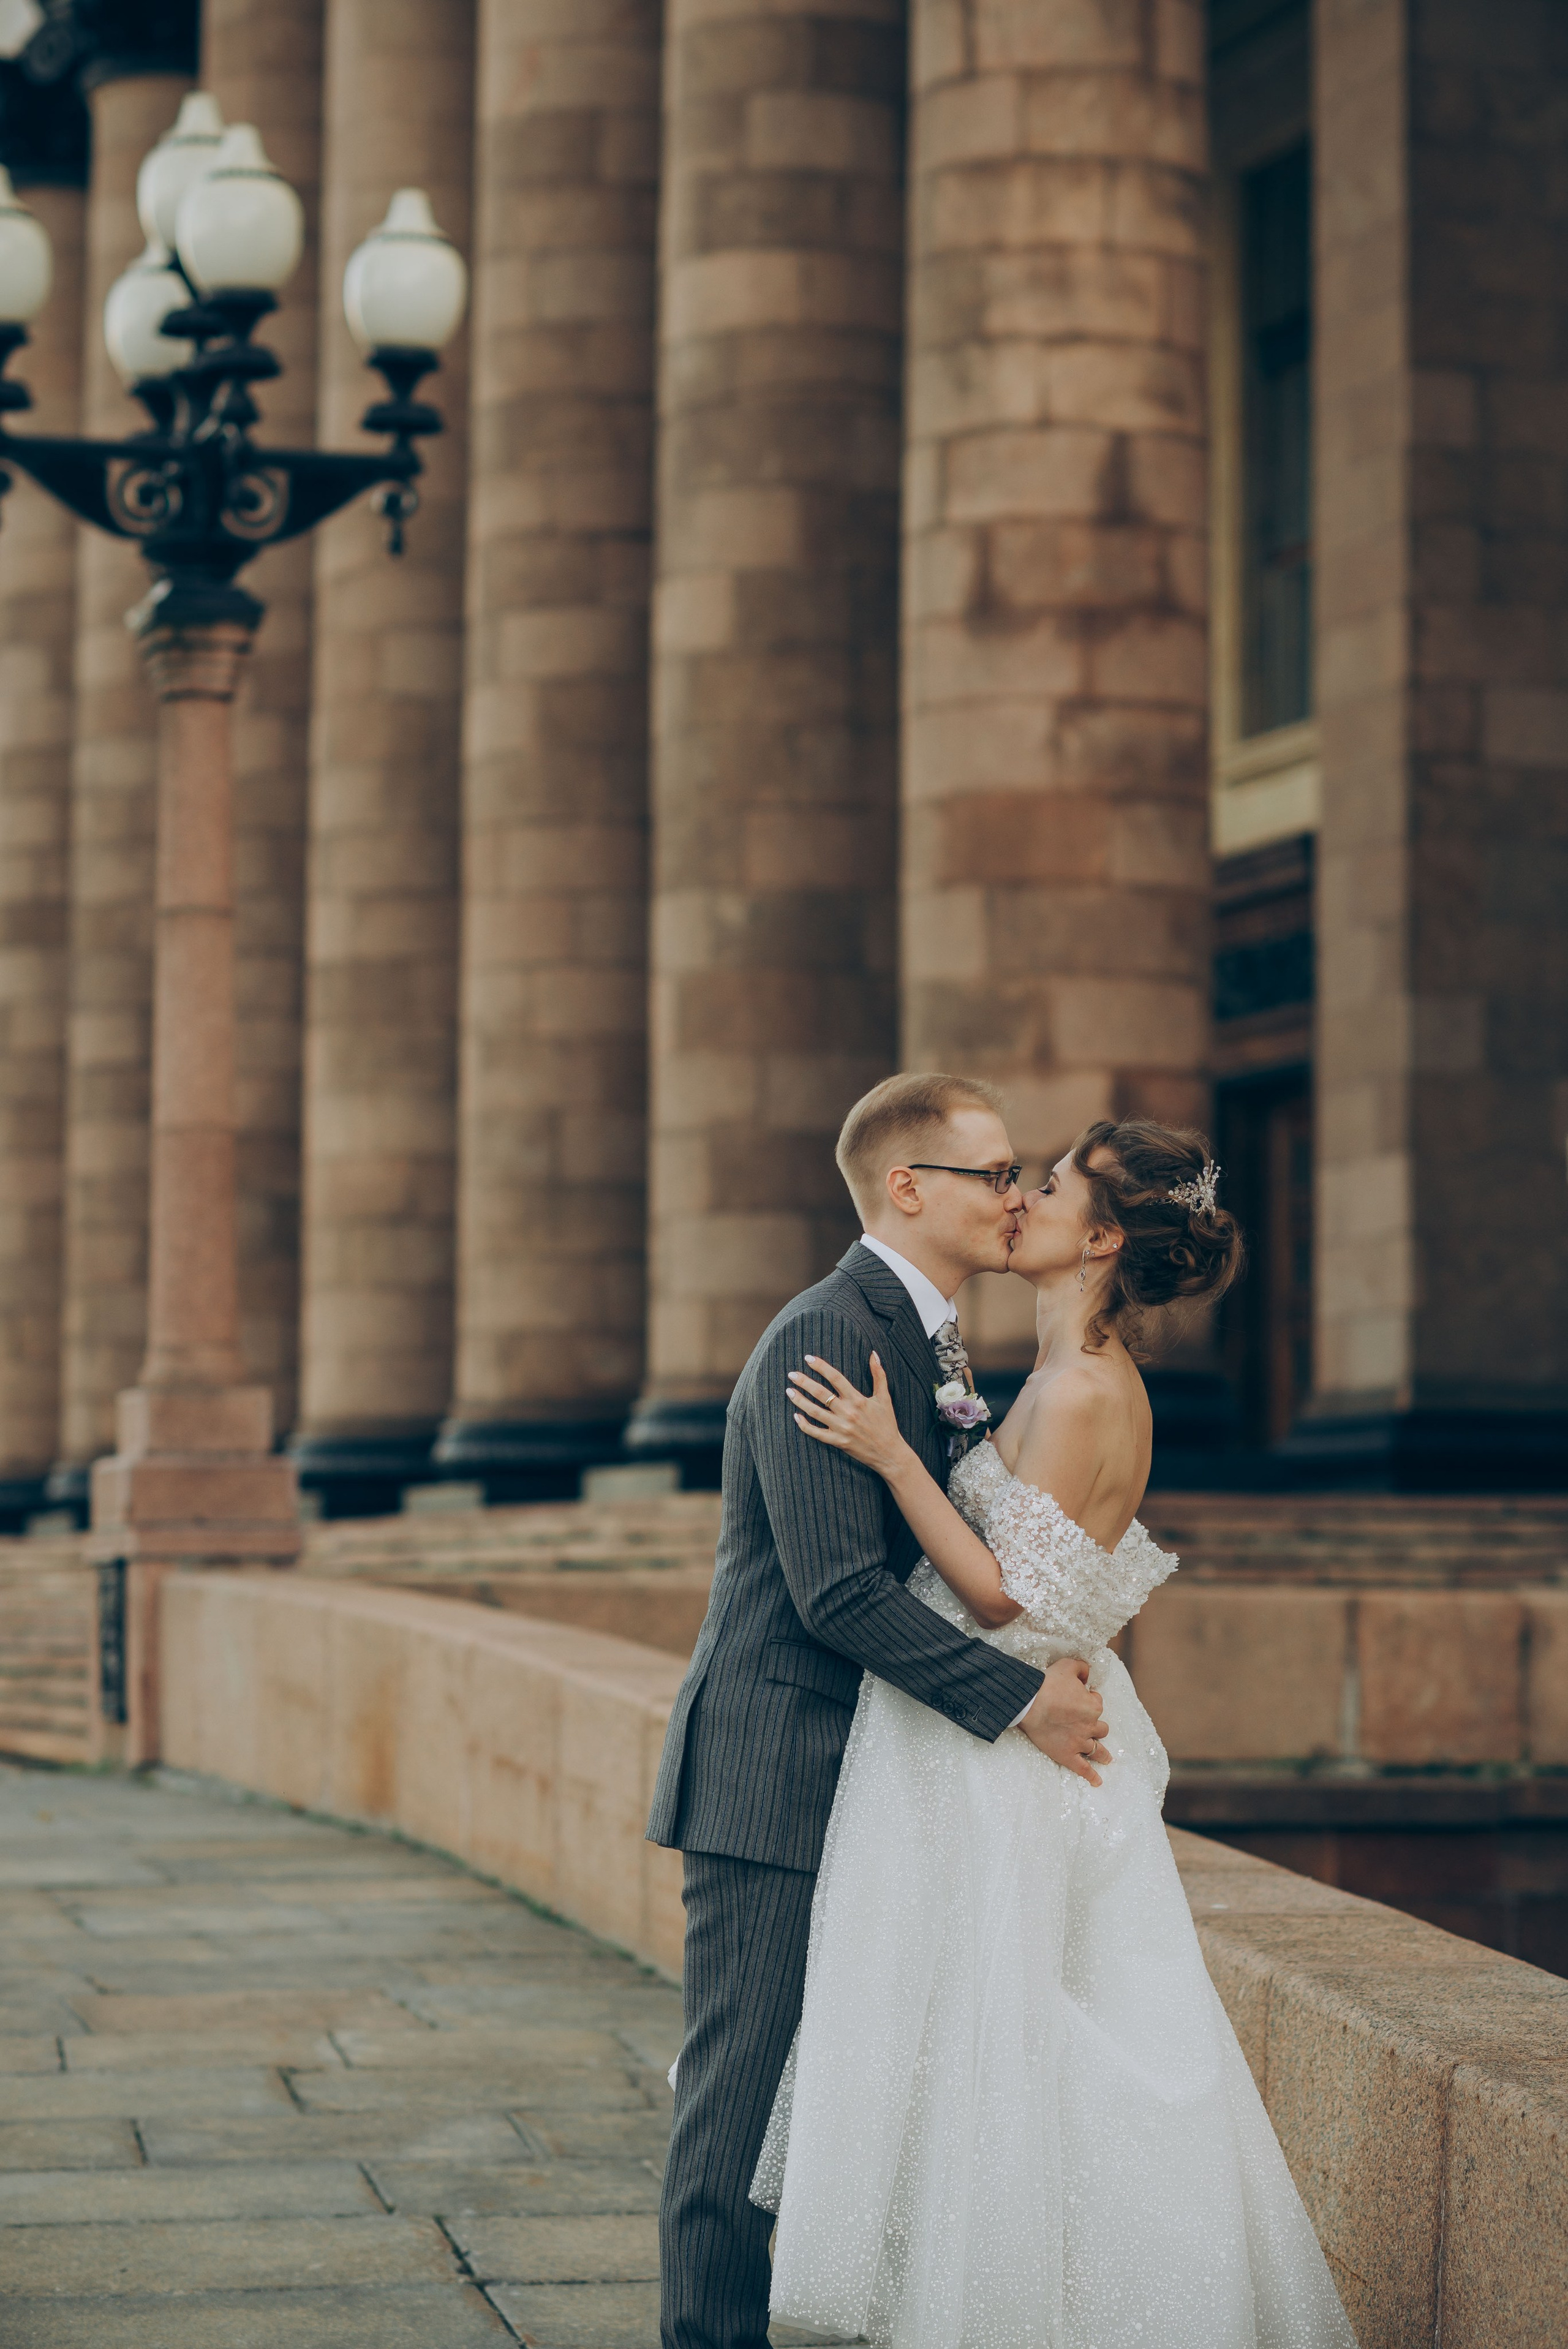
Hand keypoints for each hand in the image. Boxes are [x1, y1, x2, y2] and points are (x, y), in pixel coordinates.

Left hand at [787, 1352, 911, 1479]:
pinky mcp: (837, 1442)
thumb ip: (879, 1374)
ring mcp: (841, 1428)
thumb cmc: (887, 1423)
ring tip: (789, 1391)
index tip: (808, 1358)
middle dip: (804, 1382)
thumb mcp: (885, 1397)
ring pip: (815, 1411)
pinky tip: (796, 1416)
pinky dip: (804, 1425)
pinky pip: (816, 1433)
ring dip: (800, 1400)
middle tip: (791, 1373)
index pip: (836, 1378)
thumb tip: (874, 1354)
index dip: (821, 1366)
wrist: (889, 1453)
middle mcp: (848, 1412)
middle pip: (821, 1393)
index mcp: (858, 1400)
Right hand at [1018, 1657, 1110, 1785]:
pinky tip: (1097, 1782)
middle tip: (1087, 1725)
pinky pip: (1083, 1768)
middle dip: (1096, 1726)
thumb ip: (1082, 1668)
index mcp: (1093, 1706)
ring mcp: (1080, 1742)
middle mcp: (1090, 1726)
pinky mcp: (1067, 1755)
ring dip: (1103, 1754)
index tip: (1079, 1698)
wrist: (1030, 1703)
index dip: (1089, 1700)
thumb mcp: (1068, 1666)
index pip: (1097, 1703)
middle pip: (1100, 1728)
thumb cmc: (1048, 1683)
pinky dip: (1091, 1776)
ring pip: (1097, 1749)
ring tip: (1107, 1759)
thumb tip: (1087, 1673)